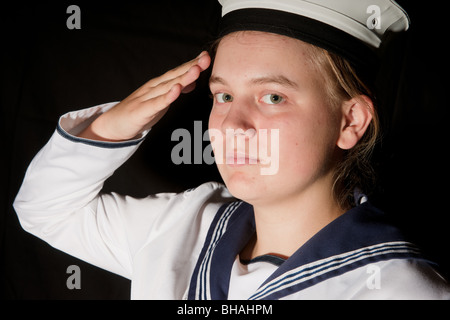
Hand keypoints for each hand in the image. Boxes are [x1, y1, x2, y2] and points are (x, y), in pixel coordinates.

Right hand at [79, 51, 210, 141]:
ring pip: (168, 86)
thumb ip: (176, 91)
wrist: (113, 124)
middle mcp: (154, 87)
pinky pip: (156, 103)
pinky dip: (167, 96)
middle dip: (191, 66)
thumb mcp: (162, 100)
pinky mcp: (142, 111)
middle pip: (175, 75)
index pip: (178, 72)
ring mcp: (147, 98)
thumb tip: (193, 83)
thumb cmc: (140, 111)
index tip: (206, 56)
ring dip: (182, 78)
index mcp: (159, 85)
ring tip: (196, 70)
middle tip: (206, 58)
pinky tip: (176, 90)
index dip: (192, 64)